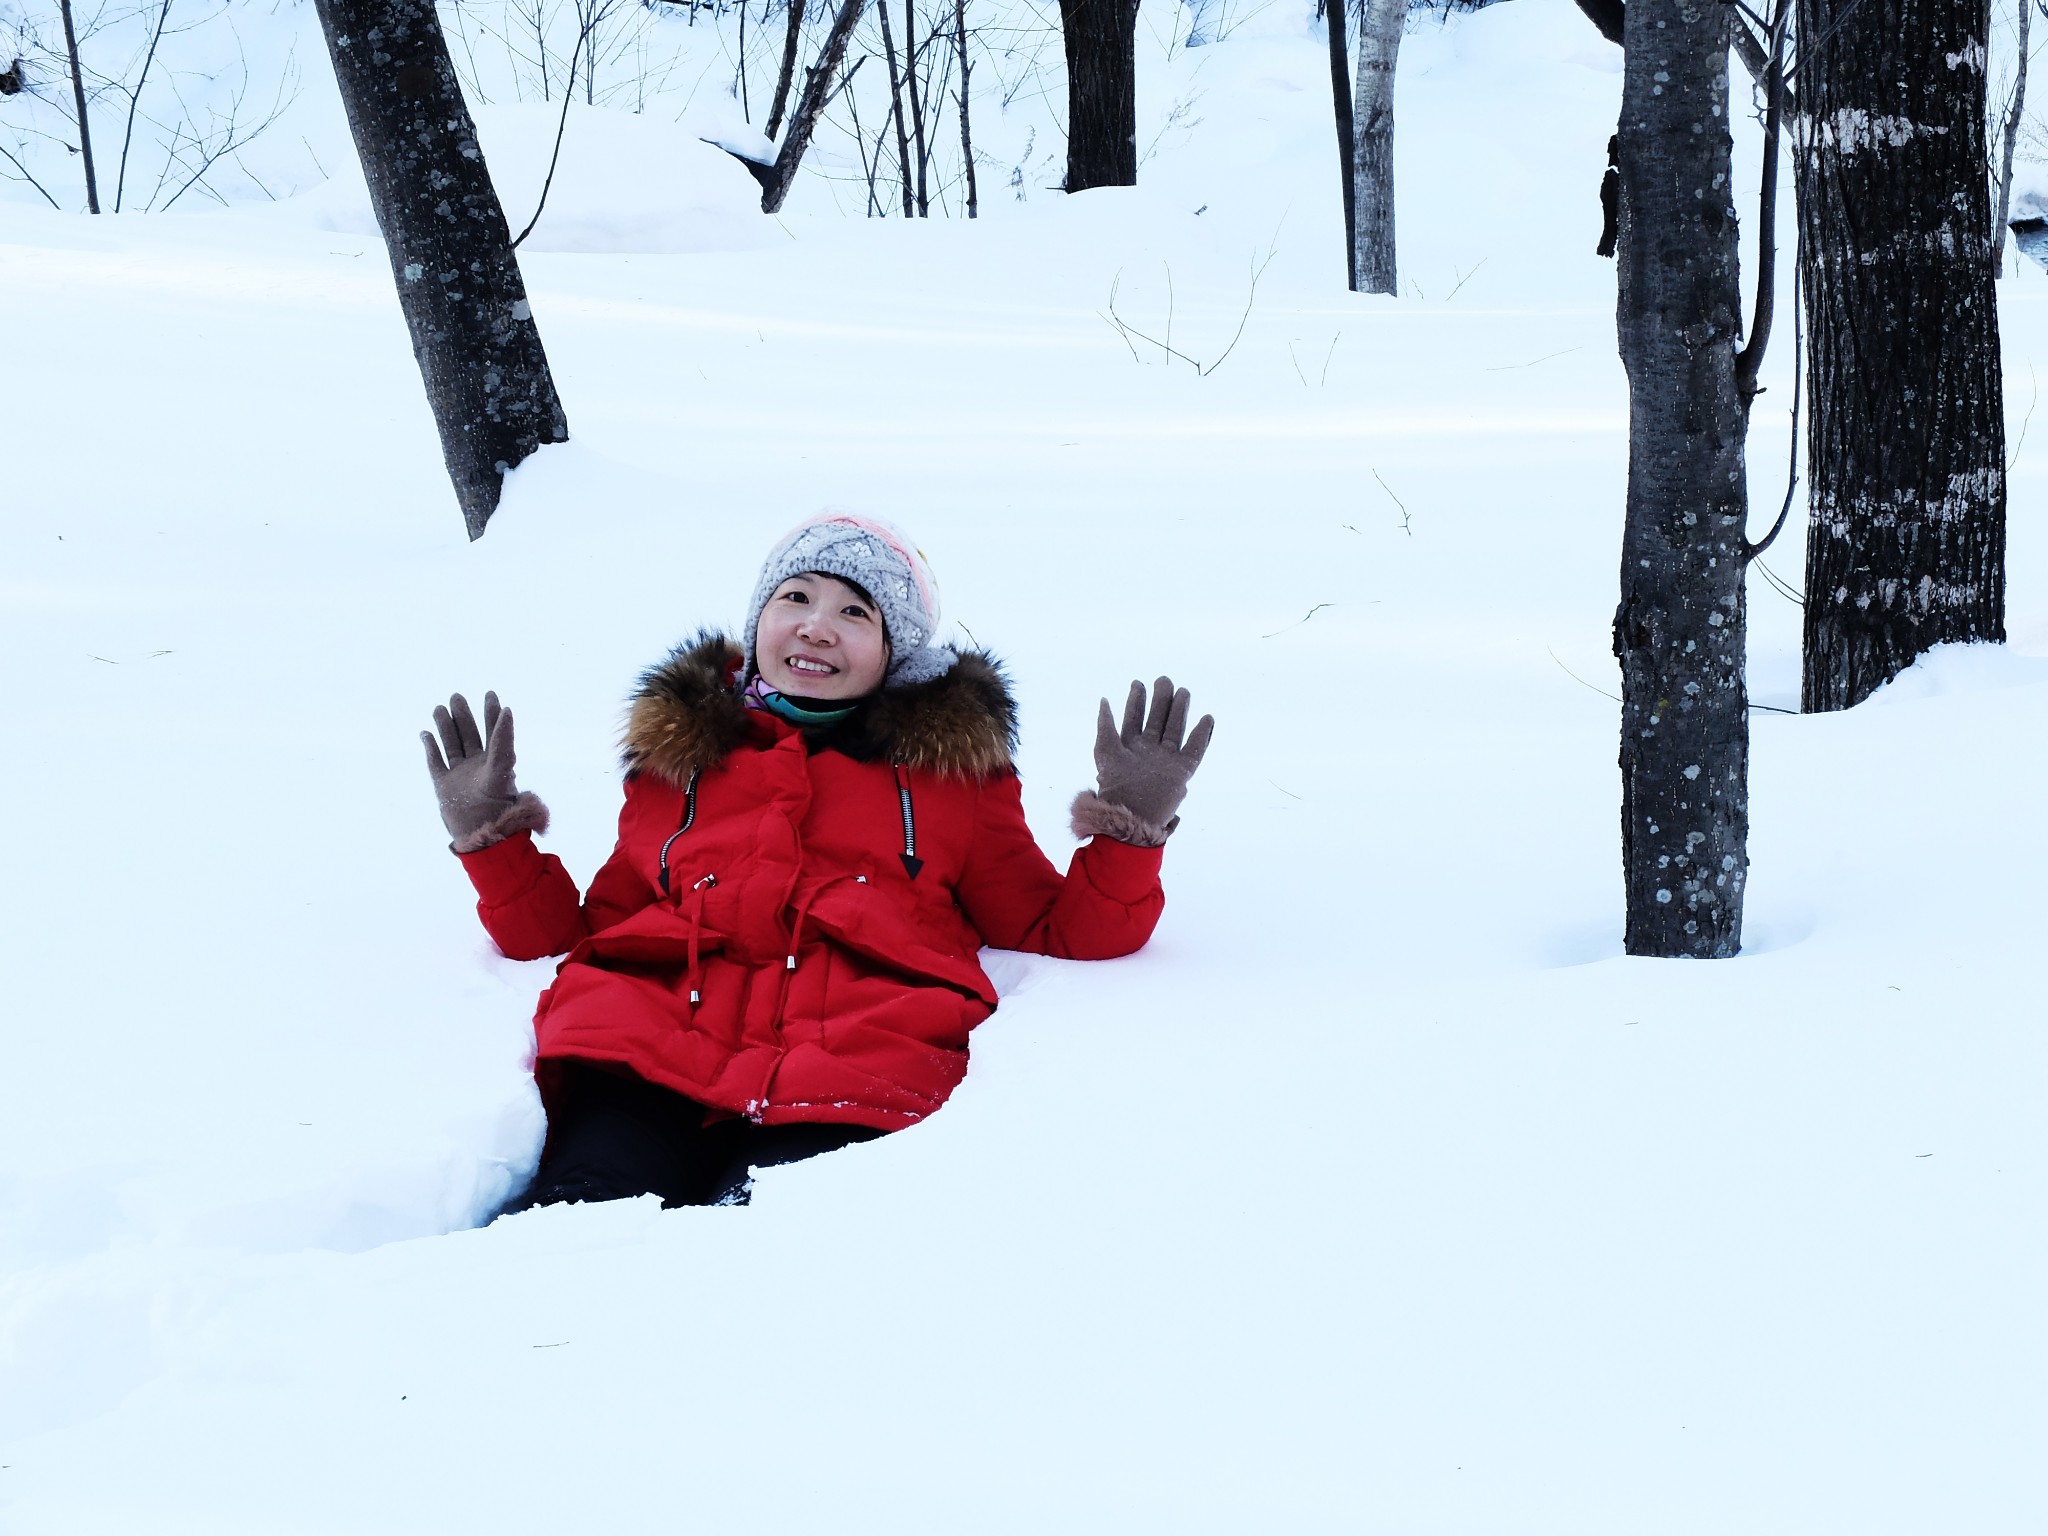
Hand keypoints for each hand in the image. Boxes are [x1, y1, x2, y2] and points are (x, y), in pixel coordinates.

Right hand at [421, 691, 546, 851]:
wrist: (481, 832)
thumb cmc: (498, 803)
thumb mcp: (502, 767)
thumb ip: (504, 739)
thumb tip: (508, 710)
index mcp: (495, 760)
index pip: (493, 731)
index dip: (491, 713)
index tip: (489, 693)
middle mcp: (478, 765)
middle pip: (469, 734)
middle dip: (464, 716)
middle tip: (456, 696)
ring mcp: (460, 775)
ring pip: (451, 744)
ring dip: (446, 727)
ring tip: (440, 708)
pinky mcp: (444, 785)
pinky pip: (435, 762)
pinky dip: (430, 747)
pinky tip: (425, 733)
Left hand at [1090, 677, 1214, 833]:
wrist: (1129, 816)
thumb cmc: (1115, 788)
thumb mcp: (1105, 752)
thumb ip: (1106, 726)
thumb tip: (1104, 700)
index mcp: (1130, 746)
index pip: (1134, 717)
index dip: (1136, 700)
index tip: (1138, 683)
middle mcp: (1150, 750)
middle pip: (1158, 719)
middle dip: (1161, 699)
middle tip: (1164, 680)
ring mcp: (1166, 759)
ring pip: (1175, 728)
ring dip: (1179, 709)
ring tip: (1183, 691)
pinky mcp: (1182, 771)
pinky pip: (1195, 749)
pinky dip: (1202, 735)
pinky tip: (1207, 718)